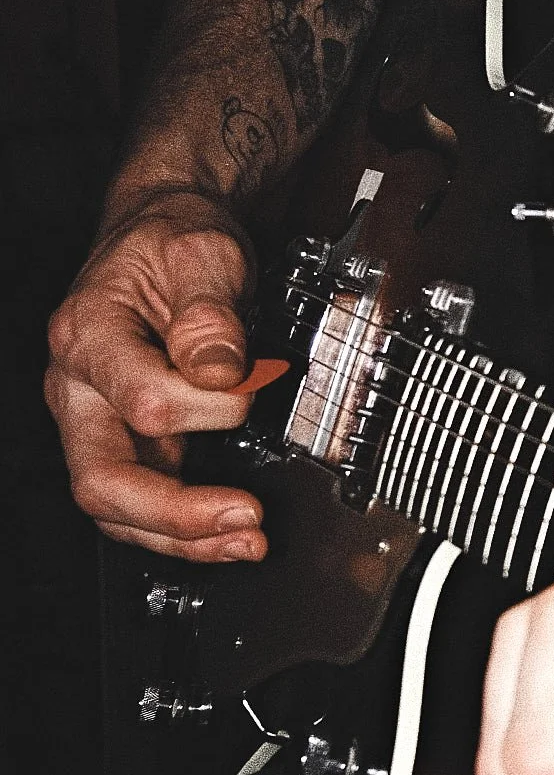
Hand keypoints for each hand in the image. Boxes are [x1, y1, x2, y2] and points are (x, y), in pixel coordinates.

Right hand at [46, 194, 267, 561]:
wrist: (164, 234)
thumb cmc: (174, 239)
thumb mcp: (202, 250)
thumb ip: (210, 311)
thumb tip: (218, 369)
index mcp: (87, 334)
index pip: (142, 400)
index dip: (211, 406)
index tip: (254, 385)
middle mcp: (78, 387)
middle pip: (100, 479)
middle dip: (175, 513)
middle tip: (243, 516)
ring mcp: (96, 421)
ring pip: (116, 509)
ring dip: (182, 537)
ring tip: (246, 540)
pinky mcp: (125, 441)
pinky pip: (141, 504)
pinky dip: (185, 530)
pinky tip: (229, 534)